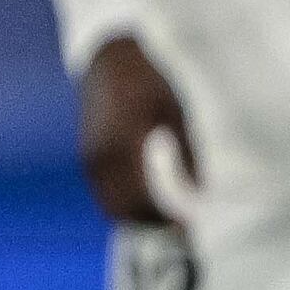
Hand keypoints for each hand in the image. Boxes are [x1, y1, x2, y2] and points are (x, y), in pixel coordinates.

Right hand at [77, 36, 196, 227]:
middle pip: (123, 209)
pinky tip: (152, 206)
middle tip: (185, 232)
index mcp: (123, 146)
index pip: (142, 199)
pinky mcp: (89, 155)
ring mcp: (91, 157)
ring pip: (111, 204)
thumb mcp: (176, 111)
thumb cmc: (149, 79)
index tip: (190, 228)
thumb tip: (201, 191)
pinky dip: (126, 204)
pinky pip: (106, 192)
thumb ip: (188, 153)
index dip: (165, 219)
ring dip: (138, 217)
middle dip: (152, 225)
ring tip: (173, 222)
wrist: (110, 56)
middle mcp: (100, 156)